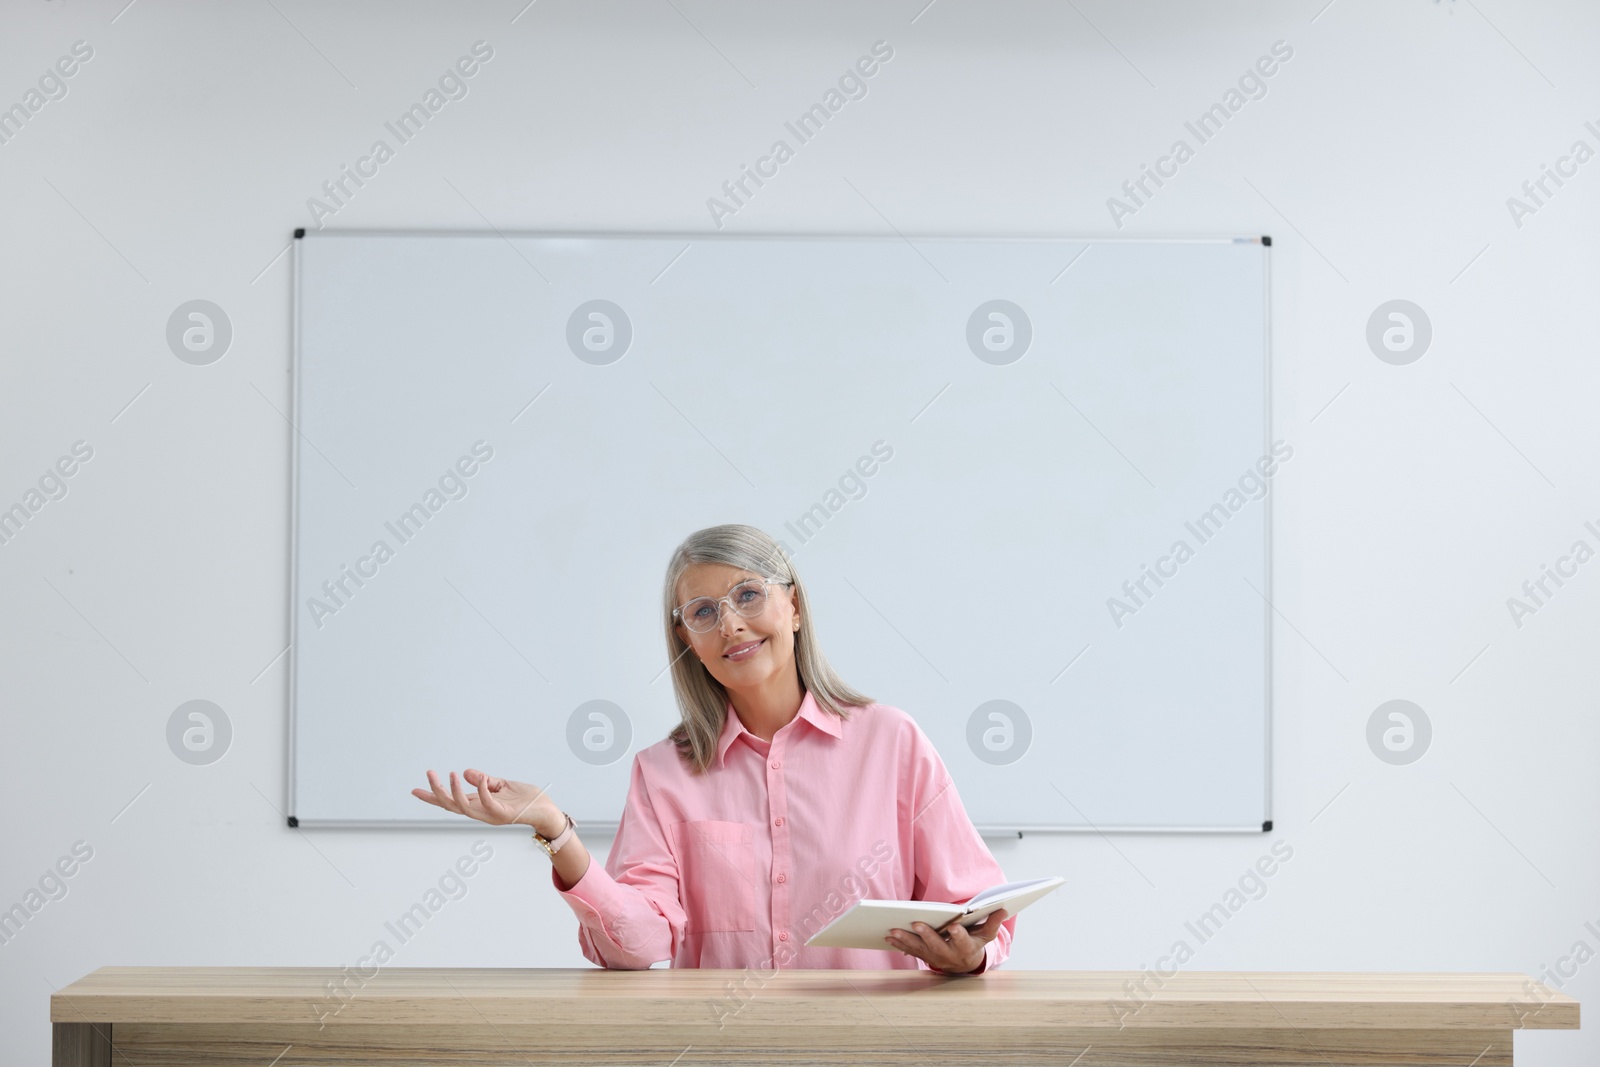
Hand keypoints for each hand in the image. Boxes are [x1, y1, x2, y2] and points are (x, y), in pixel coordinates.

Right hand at [410, 768, 559, 831]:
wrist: (546, 809)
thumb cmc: (526, 798)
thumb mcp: (502, 785)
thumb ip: (484, 781)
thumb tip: (466, 772)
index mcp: (478, 805)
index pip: (451, 802)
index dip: (432, 797)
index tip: (414, 790)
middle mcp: (481, 812)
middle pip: (451, 806)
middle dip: (437, 792)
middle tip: (428, 774)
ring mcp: (491, 815)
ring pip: (464, 807)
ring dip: (455, 791)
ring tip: (451, 774)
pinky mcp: (504, 815)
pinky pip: (488, 803)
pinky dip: (482, 790)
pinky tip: (481, 778)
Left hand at [885, 908, 1007, 974]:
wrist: (964, 965)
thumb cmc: (975, 944)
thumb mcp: (986, 935)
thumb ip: (993, 922)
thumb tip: (1003, 908)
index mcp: (966, 948)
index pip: (963, 941)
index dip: (959, 934)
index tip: (954, 926)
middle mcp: (950, 955)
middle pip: (938, 946)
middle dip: (927, 935)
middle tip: (917, 923)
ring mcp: (936, 958)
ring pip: (920, 950)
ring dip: (906, 940)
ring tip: (893, 930)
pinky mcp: (925, 957)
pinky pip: (911, 951)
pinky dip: (899, 944)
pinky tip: (889, 936)